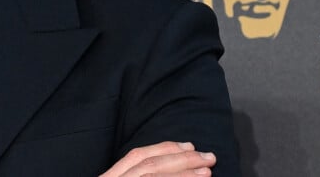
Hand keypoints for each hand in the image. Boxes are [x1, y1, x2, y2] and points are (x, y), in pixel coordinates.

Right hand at [99, 141, 215, 175]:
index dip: (165, 148)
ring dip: (183, 173)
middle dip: (181, 159)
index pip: (138, 155)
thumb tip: (172, 166)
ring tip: (206, 171)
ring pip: (153, 174)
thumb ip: (141, 172)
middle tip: (208, 157)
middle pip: (149, 164)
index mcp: (112, 176)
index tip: (189, 145)